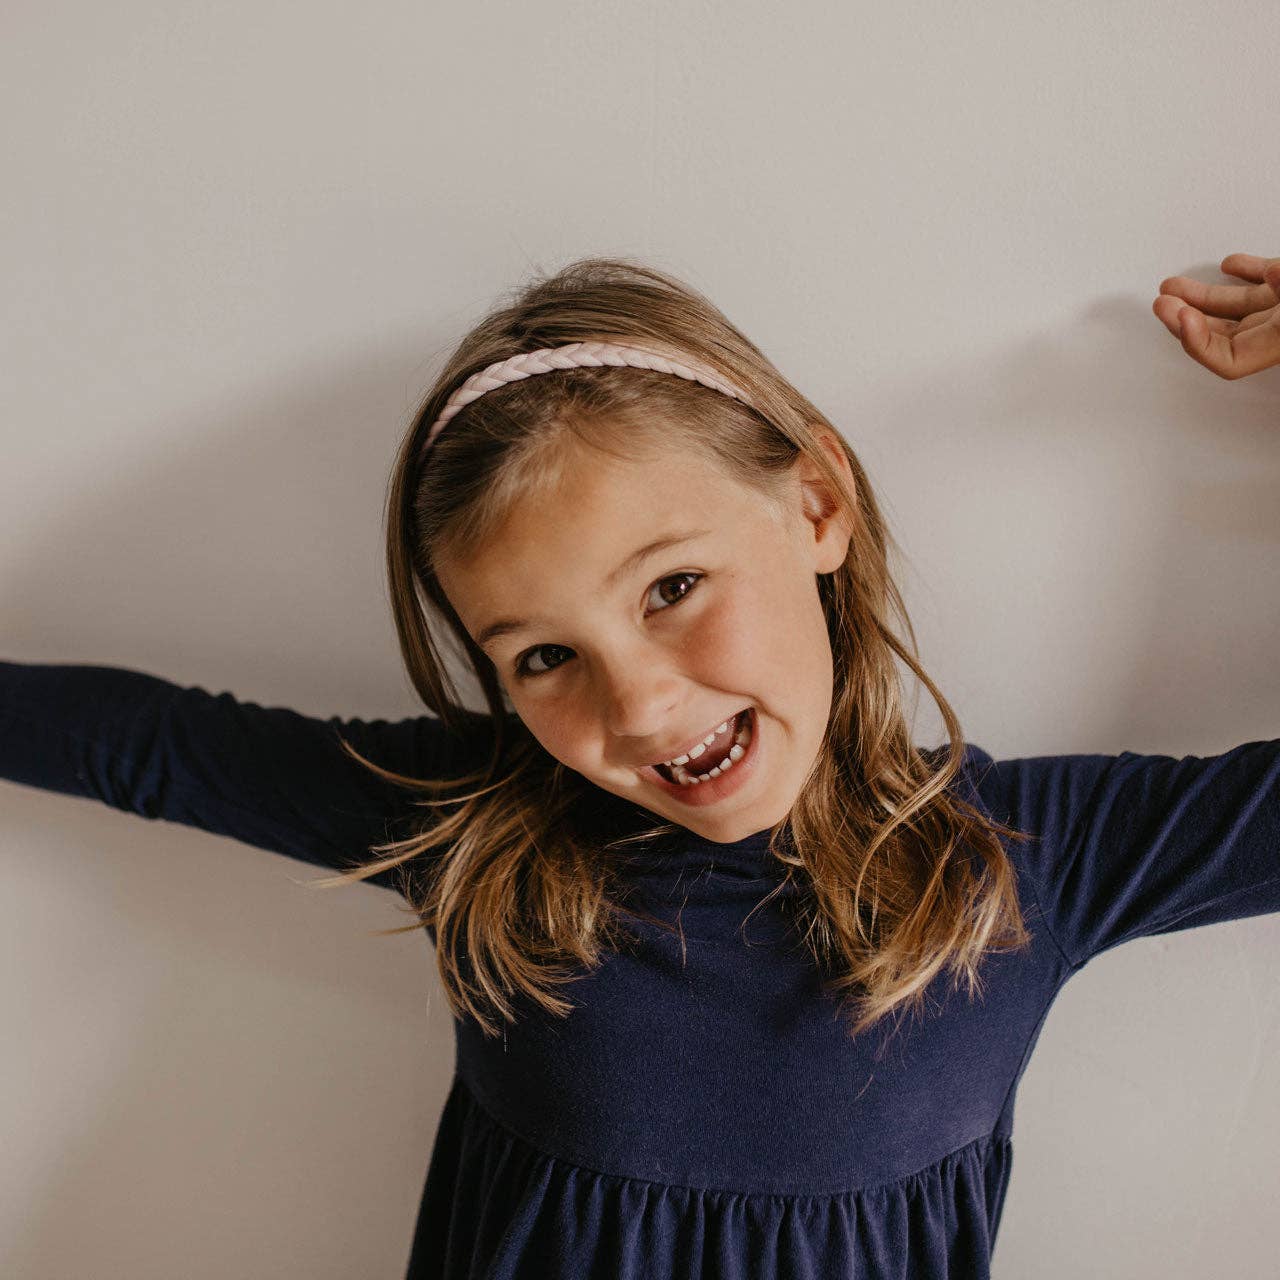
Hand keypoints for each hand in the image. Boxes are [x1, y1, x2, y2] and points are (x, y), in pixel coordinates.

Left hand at [1152, 253, 1279, 379]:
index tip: (1183, 316)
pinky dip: (1244, 271)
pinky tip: (1227, 266)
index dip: (1199, 344)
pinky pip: (1264, 280)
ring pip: (1236, 306)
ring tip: (1172, 286)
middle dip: (1185, 319)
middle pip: (1223, 336)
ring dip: (1202, 295)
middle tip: (1161, 304)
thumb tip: (1273, 275)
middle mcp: (1279, 330)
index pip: (1230, 361)